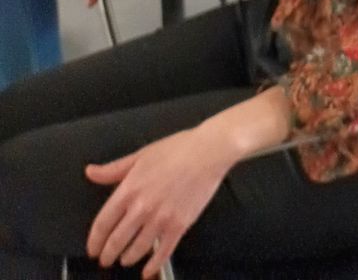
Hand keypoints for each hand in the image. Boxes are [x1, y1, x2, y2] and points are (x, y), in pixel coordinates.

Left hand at [85, 126, 236, 277]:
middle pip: (116, 240)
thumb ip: (114, 169)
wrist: (209, 151)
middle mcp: (142, 207)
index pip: (103, 223)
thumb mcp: (142, 155)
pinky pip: (163, 252)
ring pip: (137, 249)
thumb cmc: (178, 148)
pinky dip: (153, 265)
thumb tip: (91, 172)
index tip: (93, 248)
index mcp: (130, 189)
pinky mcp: (180, 224)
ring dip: (127, 258)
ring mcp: (161, 218)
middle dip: (108, 254)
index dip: (94, 241)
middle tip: (106, 259)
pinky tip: (148, 271)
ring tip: (125, 260)